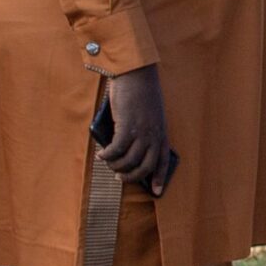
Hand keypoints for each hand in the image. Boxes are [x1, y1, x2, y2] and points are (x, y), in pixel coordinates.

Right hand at [102, 64, 173, 195]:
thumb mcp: (146, 114)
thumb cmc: (139, 91)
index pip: (163, 160)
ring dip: (116, 166)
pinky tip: (102, 155)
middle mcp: (154, 135)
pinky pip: (116, 150)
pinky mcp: (127, 127)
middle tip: (119, 178)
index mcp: (161, 132)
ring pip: (129, 161)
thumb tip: (123, 150)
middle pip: (145, 167)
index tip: (157, 192)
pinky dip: (108, 156)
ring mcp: (142, 132)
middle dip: (132, 177)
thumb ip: (140, 131)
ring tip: (108, 163)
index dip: (160, 178)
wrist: (135, 73)